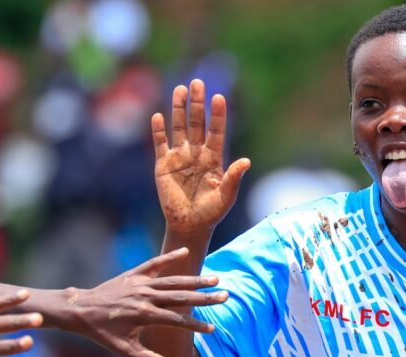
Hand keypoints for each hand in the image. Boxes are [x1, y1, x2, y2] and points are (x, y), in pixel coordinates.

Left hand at [63, 247, 228, 356]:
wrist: (80, 309)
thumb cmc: (102, 333)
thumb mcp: (124, 349)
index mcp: (144, 316)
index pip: (177, 321)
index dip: (196, 325)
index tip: (213, 329)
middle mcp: (145, 297)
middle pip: (181, 297)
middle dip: (204, 297)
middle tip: (225, 295)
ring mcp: (139, 283)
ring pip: (172, 281)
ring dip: (194, 279)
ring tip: (214, 279)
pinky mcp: (133, 274)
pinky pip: (154, 264)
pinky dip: (170, 258)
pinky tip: (185, 252)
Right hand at [153, 79, 250, 239]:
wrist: (190, 225)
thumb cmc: (212, 212)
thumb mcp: (226, 197)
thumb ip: (234, 178)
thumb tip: (247, 161)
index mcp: (214, 158)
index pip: (216, 131)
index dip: (218, 115)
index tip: (219, 97)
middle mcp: (197, 152)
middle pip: (197, 123)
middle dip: (197, 104)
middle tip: (198, 82)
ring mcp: (179, 157)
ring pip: (179, 127)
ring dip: (179, 109)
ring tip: (180, 89)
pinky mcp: (163, 165)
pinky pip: (160, 144)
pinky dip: (159, 131)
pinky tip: (158, 116)